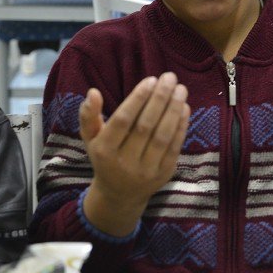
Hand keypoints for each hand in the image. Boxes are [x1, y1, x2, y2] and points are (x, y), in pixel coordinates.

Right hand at [81, 73, 190, 235]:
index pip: (123, 121)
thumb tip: (93, 92)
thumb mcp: (90, 138)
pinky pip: (174, 147)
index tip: (151, 80)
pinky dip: (181, 126)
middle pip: (145, 126)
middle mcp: (124, 162)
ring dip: (174, 110)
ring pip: (162, 136)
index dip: (138, 99)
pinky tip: (184, 108)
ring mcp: (146, 171)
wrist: (119, 195)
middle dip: (160, 99)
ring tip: (180, 89)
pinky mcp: (163, 175)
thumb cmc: (104, 157)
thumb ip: (88, 114)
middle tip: (169, 77)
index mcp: (104, 151)